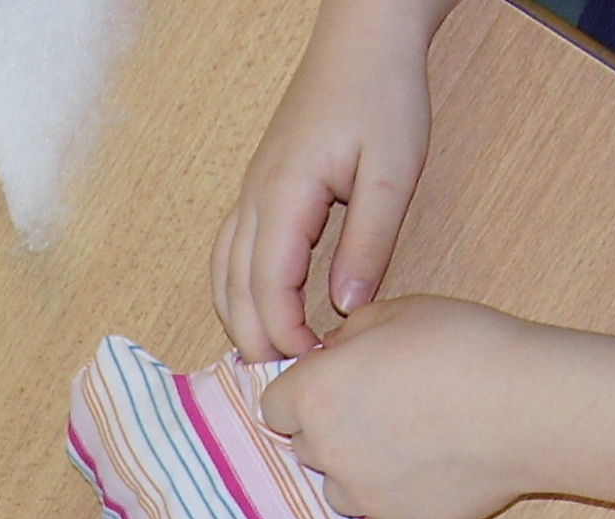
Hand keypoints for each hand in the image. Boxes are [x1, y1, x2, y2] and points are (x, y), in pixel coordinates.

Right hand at [212, 0, 457, 359]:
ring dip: (241, 321)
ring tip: (275, 357)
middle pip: (233, 292)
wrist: (361, 42)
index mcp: (285, 197)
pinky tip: (263, 314)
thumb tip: (347, 309)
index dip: (286, 336)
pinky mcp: (257, 193)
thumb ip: (369, 243)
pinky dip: (237, 294)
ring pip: (223, 277)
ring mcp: (248, 196)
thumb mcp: (392, 172)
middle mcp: (253, 200)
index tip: (316, 364)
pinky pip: (229, 256)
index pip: (268, 288)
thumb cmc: (381, 96)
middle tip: (293, 381)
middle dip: (257, 341)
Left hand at [257, 295, 552, 518]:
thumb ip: (349, 336)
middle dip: (334, 431)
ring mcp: (360, 498)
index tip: (337, 387)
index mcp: (314, 394)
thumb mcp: (398, 312)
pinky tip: (431, 479)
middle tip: (389, 411)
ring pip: (340, 489)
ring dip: (362, 472)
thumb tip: (333, 354)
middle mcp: (325, 451)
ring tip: (417, 445)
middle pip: (307, 447)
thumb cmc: (465, 346)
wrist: (530, 406)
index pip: (274, 407)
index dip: (304, 395)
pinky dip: (396, 507)